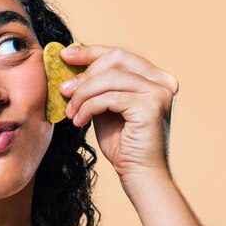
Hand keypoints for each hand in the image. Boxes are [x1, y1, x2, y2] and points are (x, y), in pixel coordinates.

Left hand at [59, 45, 178, 181]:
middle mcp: (162, 80)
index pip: (119, 55)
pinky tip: (79, 121)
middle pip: (115, 59)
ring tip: (71, 111)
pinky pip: (109, 98)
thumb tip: (72, 64)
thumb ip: (97, 86)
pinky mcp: (151, 106)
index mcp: (154, 77)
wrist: (138, 173)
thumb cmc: (122, 143)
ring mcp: (159, 92)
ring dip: (83, 94)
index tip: (65, 55)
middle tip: (63, 90)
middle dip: (85, 73)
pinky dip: (89, 107)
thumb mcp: (106, 106)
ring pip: (109, 78)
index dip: (90, 52)